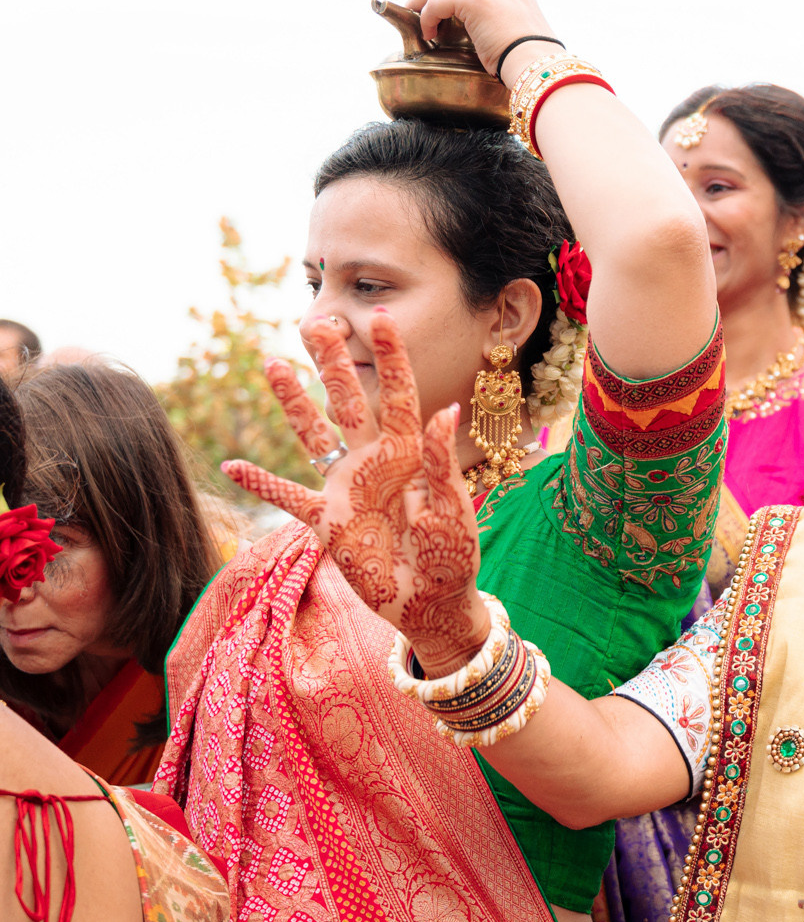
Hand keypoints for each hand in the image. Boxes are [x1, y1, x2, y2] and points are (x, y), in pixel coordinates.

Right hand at [224, 310, 489, 671]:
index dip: (390, 357)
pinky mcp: (327, 523)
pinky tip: (233, 466)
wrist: (433, 604)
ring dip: (293, 401)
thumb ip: (442, 464)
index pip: (397, 395)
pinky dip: (262, 484)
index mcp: (409, 456)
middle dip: (333, 362)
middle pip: (349, 401)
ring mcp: (346, 489)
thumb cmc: (452, 558)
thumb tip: (446, 411)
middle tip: (317, 320)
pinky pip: (288, 498)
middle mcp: (373, 463)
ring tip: (273, 362)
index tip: (381, 317)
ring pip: (314, 435)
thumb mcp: (452, 511)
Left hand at [406, 0, 559, 80]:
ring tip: (424, 25)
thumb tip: (476, 16)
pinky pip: (433, 4)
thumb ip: (494, 3)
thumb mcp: (514, 14)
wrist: (533, 58)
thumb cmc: (526, 45)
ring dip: (422, 6)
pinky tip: (431, 33)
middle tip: (417, 5)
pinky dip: (427, 20)